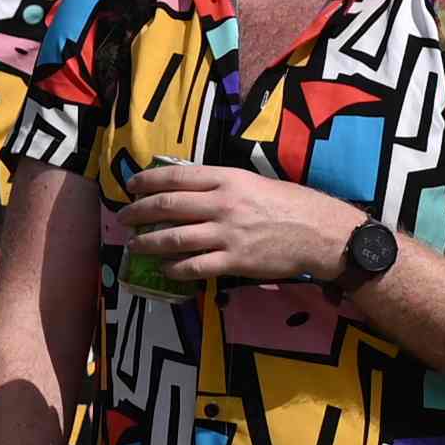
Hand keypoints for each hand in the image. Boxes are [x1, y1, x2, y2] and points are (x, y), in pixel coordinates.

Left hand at [122, 160, 363, 287]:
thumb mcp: (254, 181)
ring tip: (134, 245)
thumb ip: (222, 184)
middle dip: (138, 212)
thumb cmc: (291, 204)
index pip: (176, 176)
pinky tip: (164, 268)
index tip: (131, 186)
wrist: (320, 232)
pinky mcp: (234, 261)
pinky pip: (194, 266)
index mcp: (227, 179)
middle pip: (167, 206)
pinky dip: (174, 268)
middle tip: (124, 217)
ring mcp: (227, 234)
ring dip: (148, 242)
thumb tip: (189, 188)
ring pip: (174, 238)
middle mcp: (223, 204)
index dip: (148, 181)